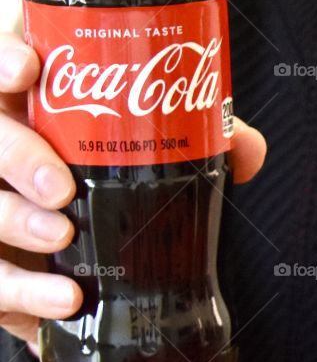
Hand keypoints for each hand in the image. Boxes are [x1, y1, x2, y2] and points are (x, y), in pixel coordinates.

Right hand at [0, 33, 266, 352]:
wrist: (73, 267)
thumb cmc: (105, 184)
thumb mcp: (148, 151)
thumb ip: (194, 139)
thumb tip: (247, 151)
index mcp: (28, 110)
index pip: (1, 73)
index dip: (3, 62)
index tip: (30, 68)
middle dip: (13, 154)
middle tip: (60, 183)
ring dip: (15, 219)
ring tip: (61, 234)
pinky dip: (26, 291)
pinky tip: (66, 298)